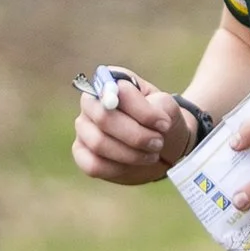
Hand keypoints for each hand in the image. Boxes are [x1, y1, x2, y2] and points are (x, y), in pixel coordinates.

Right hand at [71, 70, 186, 186]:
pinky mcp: (82, 153)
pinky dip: (118, 168)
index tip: (164, 124)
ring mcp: (84, 127)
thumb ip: (156, 104)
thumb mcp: (167, 109)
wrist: (163, 149)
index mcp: (110, 82)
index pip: (115, 91)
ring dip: (131, 154)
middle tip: (158, 143)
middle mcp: (91, 102)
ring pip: (98, 143)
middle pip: (103, 118)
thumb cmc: (161, 123)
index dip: (141, 111)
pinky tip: (134, 164)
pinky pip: (92, 164)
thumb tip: (143, 109)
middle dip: (136, 136)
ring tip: (151, 154)